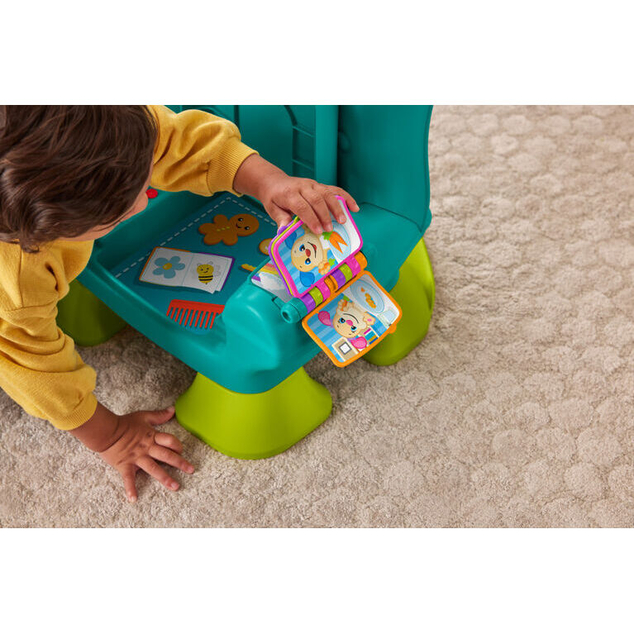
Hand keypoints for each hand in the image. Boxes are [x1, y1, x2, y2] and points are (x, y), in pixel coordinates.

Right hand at [71, 402, 193, 501]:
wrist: (105, 430)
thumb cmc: (124, 423)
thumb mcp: (143, 416)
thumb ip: (159, 415)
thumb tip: (173, 409)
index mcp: (152, 437)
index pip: (170, 441)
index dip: (177, 445)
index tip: (182, 450)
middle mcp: (147, 448)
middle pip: (167, 456)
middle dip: (180, 463)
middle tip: (191, 470)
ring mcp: (137, 458)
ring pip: (154, 469)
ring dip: (165, 478)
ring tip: (175, 487)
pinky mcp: (125, 466)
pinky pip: (128, 479)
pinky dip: (130, 489)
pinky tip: (133, 499)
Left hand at [233, 154, 359, 234]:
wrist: (274, 182)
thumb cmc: (274, 198)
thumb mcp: (272, 209)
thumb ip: (280, 219)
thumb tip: (285, 230)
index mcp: (289, 193)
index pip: (302, 206)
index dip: (311, 218)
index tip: (317, 230)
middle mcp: (303, 187)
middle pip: (317, 199)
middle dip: (325, 215)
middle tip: (330, 229)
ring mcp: (313, 185)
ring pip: (327, 193)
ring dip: (337, 207)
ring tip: (343, 220)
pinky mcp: (320, 185)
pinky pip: (335, 190)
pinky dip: (346, 198)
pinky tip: (354, 207)